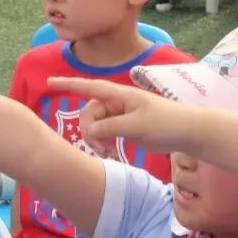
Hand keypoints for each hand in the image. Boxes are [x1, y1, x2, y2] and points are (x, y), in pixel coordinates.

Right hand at [45, 76, 197, 154]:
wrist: (188, 132)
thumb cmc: (166, 123)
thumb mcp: (138, 126)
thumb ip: (112, 126)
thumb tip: (90, 129)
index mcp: (119, 95)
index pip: (89, 87)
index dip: (68, 84)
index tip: (49, 83)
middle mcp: (116, 103)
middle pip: (89, 113)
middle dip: (89, 132)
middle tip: (102, 150)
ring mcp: (120, 115)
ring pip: (95, 126)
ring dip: (97, 140)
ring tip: (109, 154)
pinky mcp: (124, 128)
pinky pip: (105, 133)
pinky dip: (104, 144)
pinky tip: (112, 155)